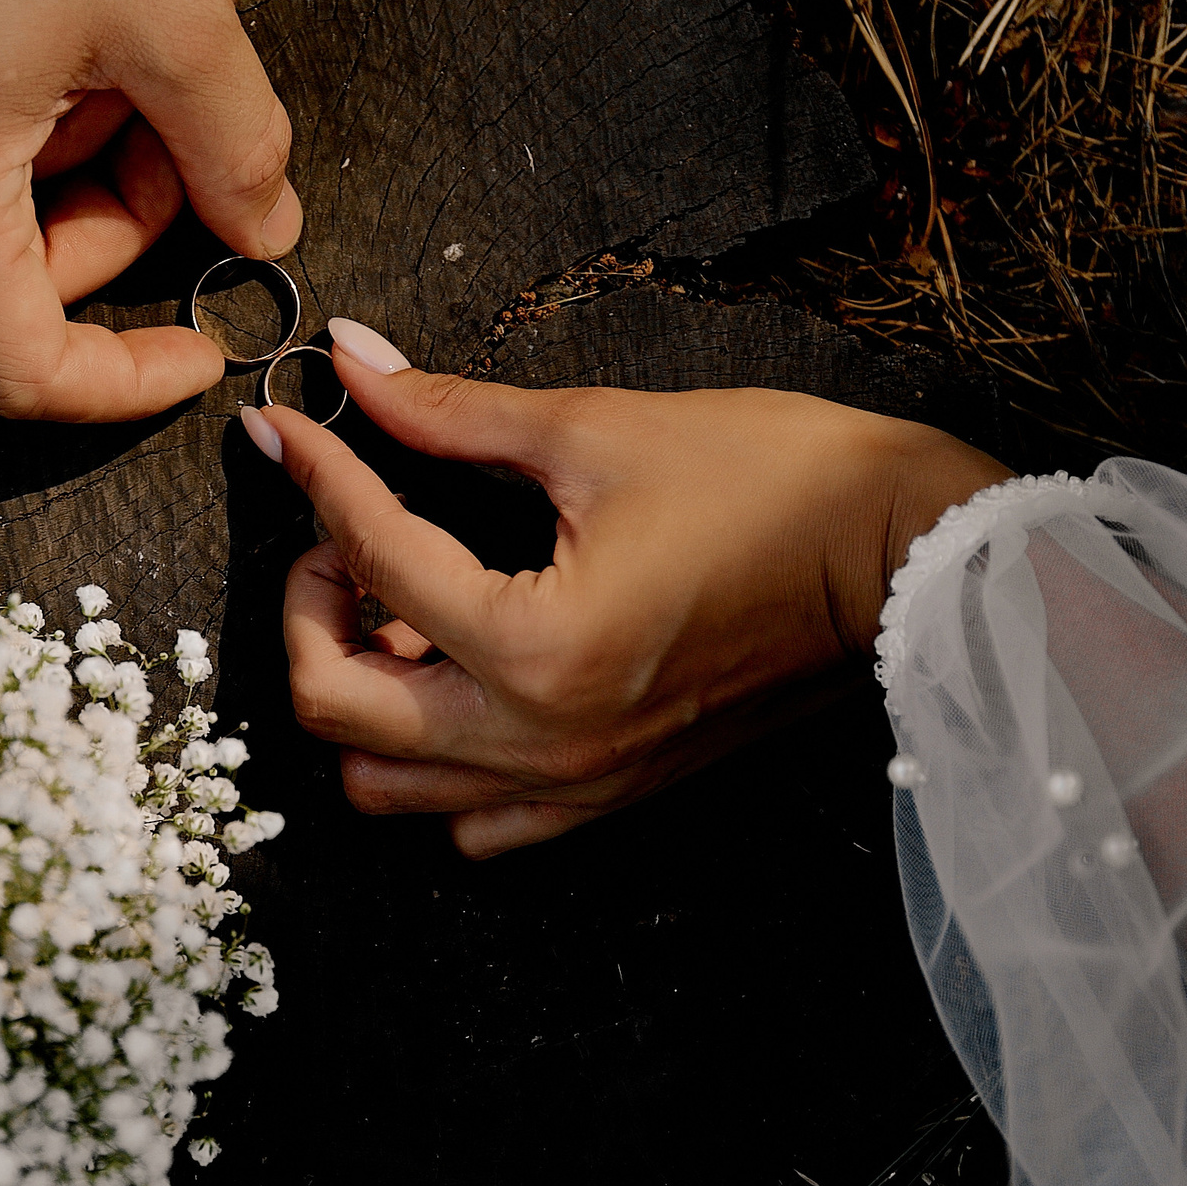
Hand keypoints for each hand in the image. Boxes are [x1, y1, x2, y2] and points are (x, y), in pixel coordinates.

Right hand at [0, 0, 300, 420]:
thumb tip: (267, 224)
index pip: (20, 370)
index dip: (123, 383)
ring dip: (110, 117)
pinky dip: (50, 86)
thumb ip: (236, 146)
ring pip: (5, 194)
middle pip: (25, 271)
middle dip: (135, 188)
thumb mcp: (171, 13)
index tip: (196, 346)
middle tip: (201, 94)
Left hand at [248, 319, 1012, 856]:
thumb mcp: (597, 430)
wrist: (899, 559)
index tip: (288, 429)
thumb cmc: (775, 483)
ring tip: (394, 612)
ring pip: (383, 786)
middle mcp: (539, 738)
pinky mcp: (602, 796)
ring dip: (359, 698)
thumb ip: (454, 413)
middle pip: (334, 708)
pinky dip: (429, 764)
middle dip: (308, 610)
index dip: (318, 473)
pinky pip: (468, 823)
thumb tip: (357, 362)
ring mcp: (569, 783)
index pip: (371, 555)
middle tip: (341, 539)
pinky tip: (452, 677)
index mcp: (534, 644)